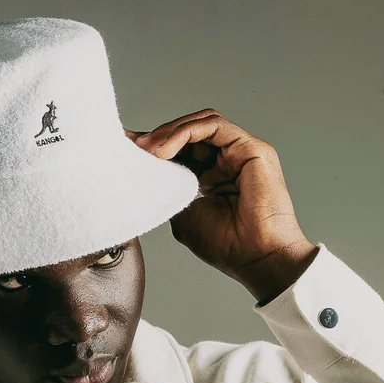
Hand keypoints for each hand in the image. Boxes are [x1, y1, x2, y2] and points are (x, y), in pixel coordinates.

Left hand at [125, 110, 317, 301]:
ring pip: (200, 124)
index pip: (181, 151)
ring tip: (148, 149)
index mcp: (213, 176)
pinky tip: (166, 148)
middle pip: (189, 132)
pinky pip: (213, 126)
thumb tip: (147, 176)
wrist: (258, 258)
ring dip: (169, 133)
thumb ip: (170, 191)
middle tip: (132, 147)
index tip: (125, 148)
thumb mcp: (184, 216)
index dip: (154, 147)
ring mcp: (241, 151)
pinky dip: (186, 132)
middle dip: (157, 137)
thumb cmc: (227, 245)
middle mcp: (228, 160)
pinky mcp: (251, 147)